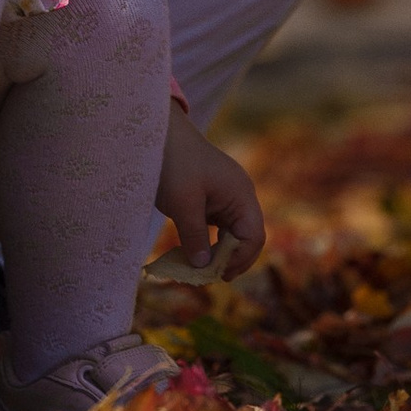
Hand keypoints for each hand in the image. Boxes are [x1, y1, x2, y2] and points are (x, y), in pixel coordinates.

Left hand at [154, 107, 265, 278]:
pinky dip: (207, 241)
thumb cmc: (173, 163)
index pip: (253, 236)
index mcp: (241, 194)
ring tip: (200, 271)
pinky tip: (192, 252)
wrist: (156, 132)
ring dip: (218, 253)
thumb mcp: (183, 203)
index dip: (239, 259)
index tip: (216, 274)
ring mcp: (225, 196)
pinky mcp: (209, 197)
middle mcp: (239, 196)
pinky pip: (216, 226)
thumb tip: (204, 268)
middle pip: (246, 237)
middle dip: (230, 260)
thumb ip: (195, 236)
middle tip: (209, 278)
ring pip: (231, 234)